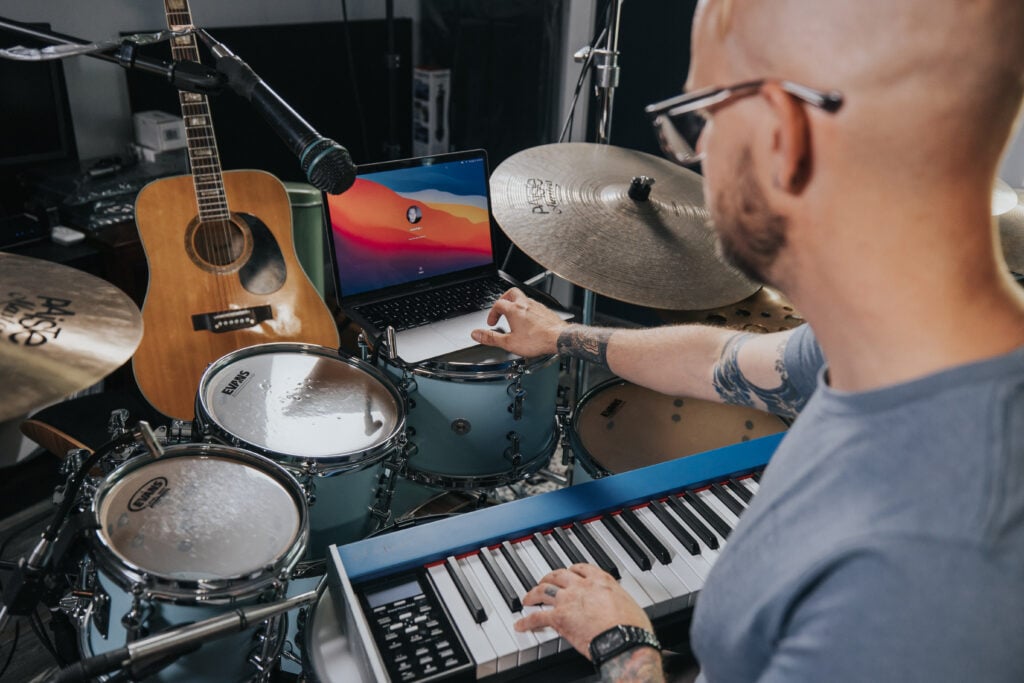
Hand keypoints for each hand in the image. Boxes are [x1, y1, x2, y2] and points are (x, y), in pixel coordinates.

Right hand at [471, 287, 569, 357]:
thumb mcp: (509, 343)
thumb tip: (476, 334)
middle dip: (504, 299)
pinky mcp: (546, 311)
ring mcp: (537, 306)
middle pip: (511, 293)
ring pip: (524, 298)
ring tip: (514, 317)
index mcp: (514, 310)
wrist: (559, 338)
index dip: (492, 313)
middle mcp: (526, 304)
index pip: (498, 304)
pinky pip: (534, 306)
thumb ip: (491, 338)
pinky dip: (528, 310)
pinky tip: (529, 321)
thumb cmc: (537, 340)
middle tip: (501, 308)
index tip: (492, 322)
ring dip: (516, 305)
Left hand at [514, 563, 654, 659]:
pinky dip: (526, 621)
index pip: (582, 568)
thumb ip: (618, 600)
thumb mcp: (630, 604)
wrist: (623, 640)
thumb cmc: (632, 627)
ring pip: (544, 590)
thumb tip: (620, 607)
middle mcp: (582, 586)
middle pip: (559, 575)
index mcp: (601, 581)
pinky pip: (537, 618)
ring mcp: (568, 600)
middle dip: (549, 577)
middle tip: (544, 580)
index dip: (573, 569)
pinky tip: (520, 624)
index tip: (570, 571)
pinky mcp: (559, 618)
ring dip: (534, 593)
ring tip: (528, 597)